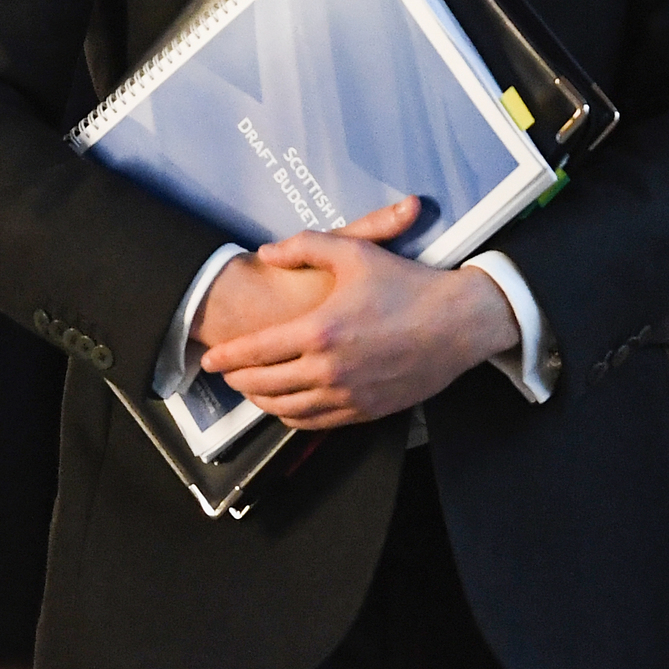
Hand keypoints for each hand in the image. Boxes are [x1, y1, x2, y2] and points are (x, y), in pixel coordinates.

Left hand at [200, 198, 521, 428]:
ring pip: (286, 409)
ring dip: (261, 401)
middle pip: (264, 384)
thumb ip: (306, 246)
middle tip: (226, 374)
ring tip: (252, 390)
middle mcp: (329, 368)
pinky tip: (287, 405)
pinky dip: (291, 416)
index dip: (227, 357)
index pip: (256, 350)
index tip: (209, 359)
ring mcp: (348, 394)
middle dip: (237, 380)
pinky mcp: (365, 410)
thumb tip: (266, 253)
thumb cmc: (409, 284)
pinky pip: (315, 422)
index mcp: (320, 330)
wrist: (458, 322)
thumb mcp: (356, 252)